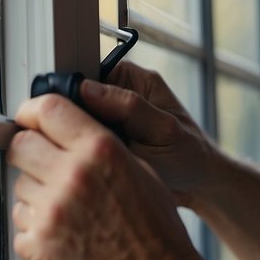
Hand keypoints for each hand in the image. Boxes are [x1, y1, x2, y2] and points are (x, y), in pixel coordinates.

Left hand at [9, 92, 203, 259]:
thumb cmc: (157, 233)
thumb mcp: (141, 172)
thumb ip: (102, 147)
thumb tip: (68, 132)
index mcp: (101, 150)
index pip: (48, 108)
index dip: (33, 112)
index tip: (30, 120)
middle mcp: (73, 174)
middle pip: (20, 145)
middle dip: (29, 154)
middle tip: (47, 168)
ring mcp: (52, 211)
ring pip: (19, 187)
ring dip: (36, 196)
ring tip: (71, 213)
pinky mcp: (39, 245)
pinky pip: (20, 225)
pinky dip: (37, 231)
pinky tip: (66, 237)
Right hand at [77, 60, 219, 204]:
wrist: (196, 185)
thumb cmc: (189, 153)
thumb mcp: (162, 128)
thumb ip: (129, 107)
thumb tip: (87, 88)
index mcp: (130, 79)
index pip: (86, 74)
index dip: (70, 93)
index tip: (63, 115)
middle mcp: (115, 95)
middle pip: (74, 100)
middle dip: (72, 121)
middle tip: (78, 143)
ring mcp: (106, 121)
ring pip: (74, 124)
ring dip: (76, 141)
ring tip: (87, 159)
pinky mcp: (101, 144)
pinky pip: (80, 144)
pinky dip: (81, 156)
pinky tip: (89, 167)